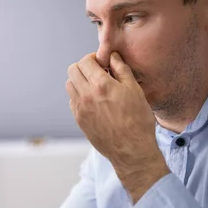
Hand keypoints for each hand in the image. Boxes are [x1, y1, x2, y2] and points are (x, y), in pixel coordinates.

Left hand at [66, 52, 169, 201]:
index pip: (85, 61)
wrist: (132, 150)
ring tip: (95, 86)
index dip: (94, 58)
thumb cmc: (138, 120)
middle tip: (98, 72)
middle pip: (73, 70)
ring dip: (80, 81)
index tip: (103, 63)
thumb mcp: (135, 90)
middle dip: (84, 67)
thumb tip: (112, 57)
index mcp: (100, 85)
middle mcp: (86, 95)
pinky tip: (94, 100)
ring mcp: (80, 109)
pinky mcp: (79, 120)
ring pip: (70, 85)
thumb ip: (121, 70)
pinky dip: (79, 95)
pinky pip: (72, 101)